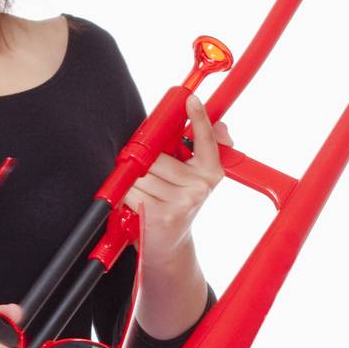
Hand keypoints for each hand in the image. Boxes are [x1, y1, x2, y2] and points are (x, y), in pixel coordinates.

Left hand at [121, 93, 229, 262]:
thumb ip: (203, 148)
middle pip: (158, 155)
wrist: (168, 248)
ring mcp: (181, 203)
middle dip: (146, 161)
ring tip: (144, 193)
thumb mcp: (194, 179)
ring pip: (142, 173)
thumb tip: (221, 126)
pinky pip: (132, 190)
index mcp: (211, 172)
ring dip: (135, 180)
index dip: (199, 118)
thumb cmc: (175, 206)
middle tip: (147, 172)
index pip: (205, 140)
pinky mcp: (160, 216)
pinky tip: (137, 205)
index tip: (191, 99)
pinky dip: (127, 195)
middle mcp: (200, 187)